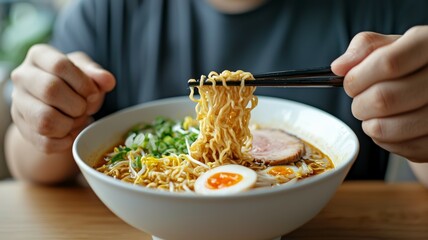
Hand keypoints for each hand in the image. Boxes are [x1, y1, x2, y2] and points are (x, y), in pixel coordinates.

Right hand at [10, 44, 115, 152]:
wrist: (58, 106)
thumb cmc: (74, 84)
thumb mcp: (87, 72)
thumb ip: (97, 75)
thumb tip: (108, 81)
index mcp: (39, 56)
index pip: (59, 65)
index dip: (83, 83)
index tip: (93, 93)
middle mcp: (22, 77)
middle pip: (50, 90)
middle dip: (78, 104)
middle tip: (85, 108)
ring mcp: (18, 104)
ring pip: (45, 120)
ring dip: (70, 124)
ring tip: (78, 120)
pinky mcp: (23, 129)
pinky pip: (46, 142)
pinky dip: (65, 141)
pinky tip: (71, 132)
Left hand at [331, 26, 427, 162]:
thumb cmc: (409, 64)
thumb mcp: (391, 45)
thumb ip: (364, 48)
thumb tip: (339, 67)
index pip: (389, 63)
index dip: (358, 76)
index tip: (350, 81)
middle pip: (383, 99)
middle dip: (359, 103)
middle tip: (360, 100)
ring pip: (384, 127)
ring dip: (367, 122)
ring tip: (373, 112)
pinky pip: (393, 146)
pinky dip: (381, 137)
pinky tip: (389, 123)